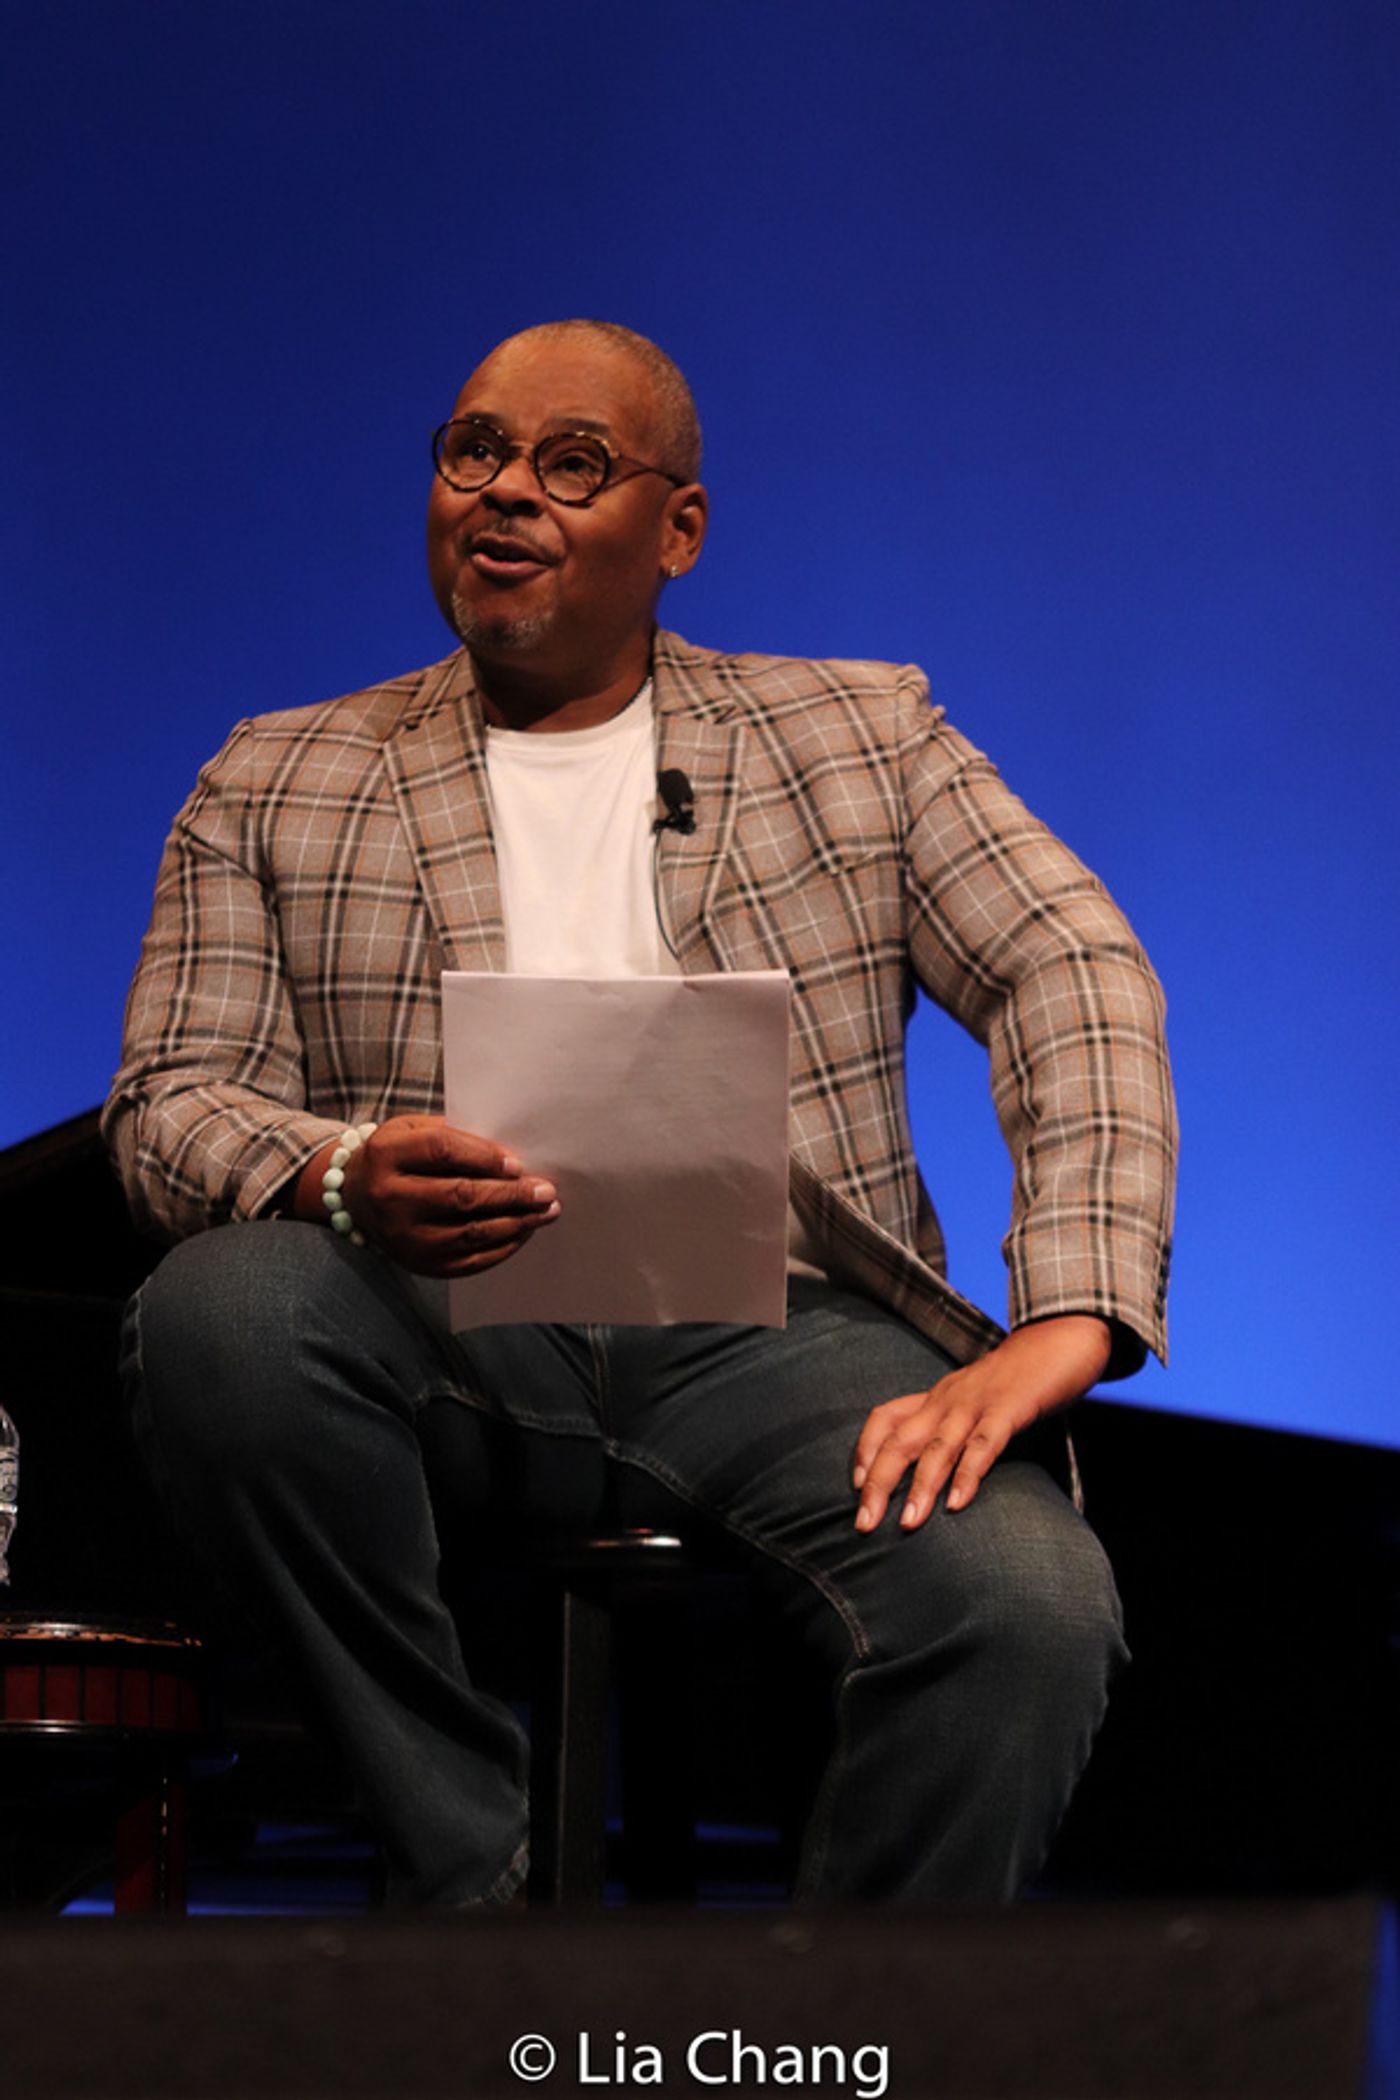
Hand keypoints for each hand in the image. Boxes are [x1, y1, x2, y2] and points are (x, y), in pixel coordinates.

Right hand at [296, 1113, 559, 1276]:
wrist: (355, 1196)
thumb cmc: (398, 1156)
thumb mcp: (413, 1129)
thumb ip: (455, 1136)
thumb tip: (512, 1158)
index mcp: (387, 1154)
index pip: (443, 1151)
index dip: (485, 1157)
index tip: (519, 1164)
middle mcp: (389, 1198)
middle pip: (460, 1196)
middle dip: (510, 1194)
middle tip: (545, 1191)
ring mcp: (402, 1236)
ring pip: (469, 1233)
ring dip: (515, 1223)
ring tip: (545, 1212)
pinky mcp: (416, 1263)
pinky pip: (467, 1261)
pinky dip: (502, 1248)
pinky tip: (524, 1233)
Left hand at [851, 1314, 1111, 1531]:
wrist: (1061, 1337)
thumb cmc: (1018, 1377)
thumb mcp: (975, 1399)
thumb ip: (956, 1429)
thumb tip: (937, 1473)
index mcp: (936, 1397)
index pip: (884, 1418)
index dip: (865, 1451)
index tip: (856, 1487)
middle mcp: (947, 1400)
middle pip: (899, 1440)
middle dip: (878, 1484)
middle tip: (865, 1524)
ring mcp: (977, 1403)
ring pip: (938, 1447)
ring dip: (920, 1487)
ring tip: (909, 1524)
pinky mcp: (1010, 1408)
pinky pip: (984, 1444)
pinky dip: (968, 1474)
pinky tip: (956, 1503)